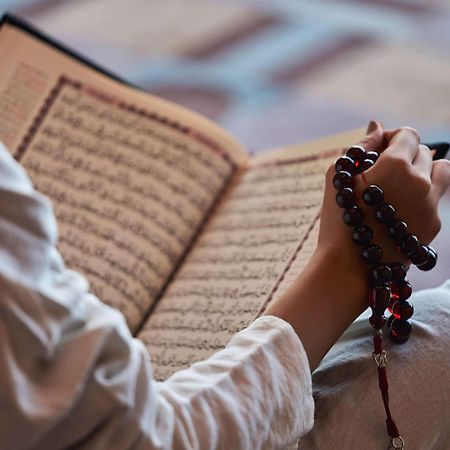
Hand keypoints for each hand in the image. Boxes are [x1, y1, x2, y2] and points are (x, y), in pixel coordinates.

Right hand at [318, 122, 449, 306]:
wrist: (347, 266)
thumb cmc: (337, 219)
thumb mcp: (339, 176)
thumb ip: (361, 146)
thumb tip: (378, 125)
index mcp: (396, 164)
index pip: (408, 134)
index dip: (392, 139)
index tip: (378, 152)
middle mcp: (421, 182)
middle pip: (424, 152)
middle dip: (404, 157)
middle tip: (381, 175)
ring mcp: (431, 205)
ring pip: (441, 172)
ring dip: (424, 172)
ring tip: (401, 187)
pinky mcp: (433, 227)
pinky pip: (435, 201)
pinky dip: (420, 199)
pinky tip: (397, 213)